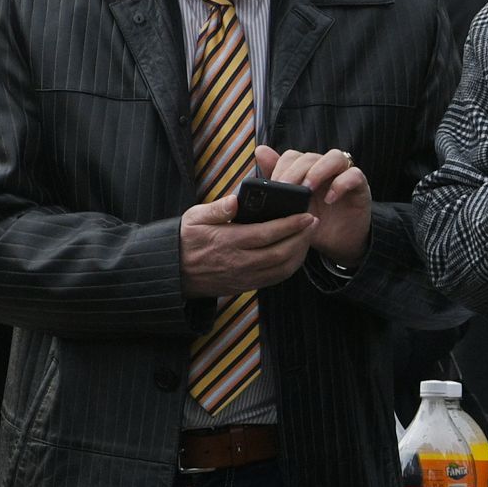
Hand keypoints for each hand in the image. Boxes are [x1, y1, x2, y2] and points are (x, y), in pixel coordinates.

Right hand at [178, 148, 314, 291]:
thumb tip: (235, 200)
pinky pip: (275, 279)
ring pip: (281, 269)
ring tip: (308, 235)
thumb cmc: (186, 239)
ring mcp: (244, 276)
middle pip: (280, 253)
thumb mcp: (194, 218)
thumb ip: (216, 209)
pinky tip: (297, 252)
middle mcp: (239, 262)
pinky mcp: (246, 286)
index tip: (306, 214)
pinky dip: (291, 266)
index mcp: (228, 241)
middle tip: (313, 222)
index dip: (290, 225)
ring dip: (300, 253)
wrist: (174, 271)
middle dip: (301, 238)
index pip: (266, 234)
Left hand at [271, 147, 370, 264]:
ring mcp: (345, 175)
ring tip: (308, 189)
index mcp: (307, 171)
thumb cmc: (313, 224)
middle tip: (286, 189)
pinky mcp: (361, 187)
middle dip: (295, 171)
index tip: (274, 185)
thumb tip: (260, 150)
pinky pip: (354, 175)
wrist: (338, 244)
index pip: (293, 156)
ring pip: (335, 157)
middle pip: (310, 156)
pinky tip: (329, 199)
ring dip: (318, 171)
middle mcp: (326, 169)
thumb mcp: (291, 207)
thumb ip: (279, 181)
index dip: (282, 167)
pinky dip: (341, 184)